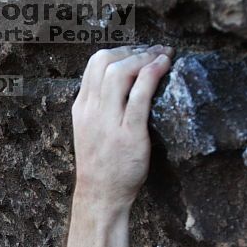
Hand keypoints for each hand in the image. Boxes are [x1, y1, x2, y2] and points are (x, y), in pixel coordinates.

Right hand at [72, 45, 173, 206]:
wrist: (100, 195)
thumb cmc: (100, 165)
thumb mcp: (89, 130)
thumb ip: (99, 107)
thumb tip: (119, 84)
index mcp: (81, 108)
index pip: (94, 64)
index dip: (119, 52)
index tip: (138, 55)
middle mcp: (92, 111)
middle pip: (107, 61)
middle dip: (134, 51)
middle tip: (154, 53)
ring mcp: (109, 123)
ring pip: (121, 72)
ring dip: (145, 58)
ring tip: (162, 58)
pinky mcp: (129, 135)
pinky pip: (140, 96)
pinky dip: (153, 74)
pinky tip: (164, 66)